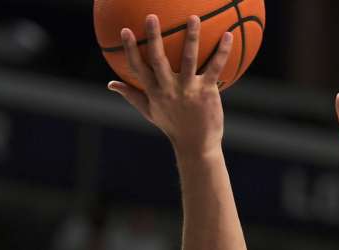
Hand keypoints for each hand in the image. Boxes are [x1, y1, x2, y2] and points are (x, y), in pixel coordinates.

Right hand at [107, 15, 231, 157]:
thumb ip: (132, 95)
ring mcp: (189, 89)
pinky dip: (222, 51)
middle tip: (151, 16)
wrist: (196, 145)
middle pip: (158, 58)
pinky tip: (228, 35)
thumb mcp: (150, 112)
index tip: (125, 30)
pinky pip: (215, 67)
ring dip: (191, 37)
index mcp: (154, 92)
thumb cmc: (173, 127)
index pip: (138, 67)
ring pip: (189, 58)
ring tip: (193, 18)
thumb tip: (110, 84)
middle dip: (153, 36)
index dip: (130, 49)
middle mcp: (169, 89)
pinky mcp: (207, 91)